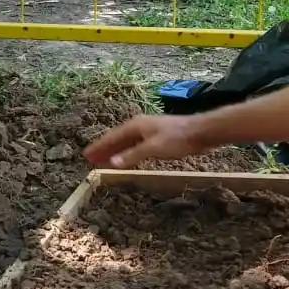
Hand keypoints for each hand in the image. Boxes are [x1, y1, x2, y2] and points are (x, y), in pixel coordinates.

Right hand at [84, 115, 203, 167]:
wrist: (201, 132)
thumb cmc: (177, 138)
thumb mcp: (153, 148)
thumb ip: (132, 155)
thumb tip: (112, 163)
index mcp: (135, 125)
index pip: (112, 137)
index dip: (99, 147)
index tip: (86, 155)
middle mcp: (139, 126)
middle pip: (117, 139)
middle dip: (104, 149)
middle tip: (91, 159)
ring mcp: (149, 131)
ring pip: (127, 142)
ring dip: (115, 152)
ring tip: (105, 161)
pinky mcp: (158, 138)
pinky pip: (136, 146)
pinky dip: (128, 153)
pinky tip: (127, 159)